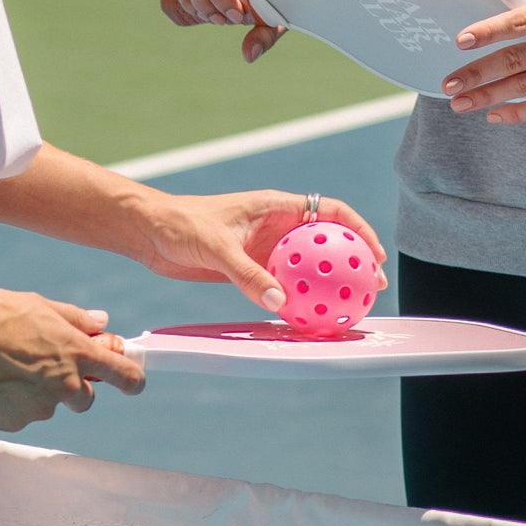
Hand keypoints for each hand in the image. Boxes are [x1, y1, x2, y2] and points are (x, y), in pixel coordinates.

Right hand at [0, 289, 144, 430]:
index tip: (132, 381)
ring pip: (49, 405)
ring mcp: (39, 408)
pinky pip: (22, 414)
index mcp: (78, 354)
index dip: (131, 379)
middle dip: (73, 386)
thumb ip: (77, 319)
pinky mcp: (14, 422)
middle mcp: (65, 385)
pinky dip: (13, 403)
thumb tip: (102, 323)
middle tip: (48, 366)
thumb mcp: (42, 306)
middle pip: (86, 399)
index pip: (125, 376)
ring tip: (9, 366)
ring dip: (38, 392)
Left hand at [123, 190, 387, 313]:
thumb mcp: (216, 246)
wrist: (151, 232)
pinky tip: (307, 319)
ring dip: (327, 285)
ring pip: (307, 267)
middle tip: (372, 288)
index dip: (358, 229)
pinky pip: (283, 285)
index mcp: (276, 207)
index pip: (329, 212)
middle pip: (326, 242)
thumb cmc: (181, 224)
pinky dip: (298, 300)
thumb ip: (247, 273)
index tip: (374, 255)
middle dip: (353, 261)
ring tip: (347, 308)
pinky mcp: (251, 268)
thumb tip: (279, 302)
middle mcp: (276, 226)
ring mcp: (265, 249)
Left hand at [440, 0, 525, 122]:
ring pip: (525, 87)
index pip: (519, 21)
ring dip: (489, 96)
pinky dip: (521, 113)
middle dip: (476, 73)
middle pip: (513, 60)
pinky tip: (497, 115)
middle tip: (447, 82)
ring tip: (459, 103)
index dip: (488, 31)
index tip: (460, 40)